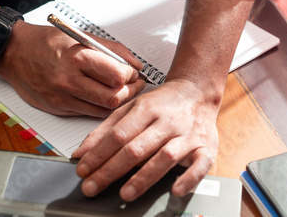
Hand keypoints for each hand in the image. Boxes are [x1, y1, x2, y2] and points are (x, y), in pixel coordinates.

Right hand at [0, 21, 145, 116]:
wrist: (15, 52)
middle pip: (114, 97)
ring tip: (121, 90)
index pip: (117, 75)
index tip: (134, 73)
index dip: (132, 76)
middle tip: (134, 85)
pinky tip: (103, 96)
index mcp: (77, 57)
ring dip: (118, 101)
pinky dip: (101, 107)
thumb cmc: (47, 42)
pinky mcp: (58, 108)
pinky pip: (89, 113)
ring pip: (103, 109)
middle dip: (130, 92)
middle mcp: (69, 80)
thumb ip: (113, 50)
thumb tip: (136, 64)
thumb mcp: (82, 36)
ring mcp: (62, 97)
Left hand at [72, 79, 218, 200]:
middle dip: (111, 170)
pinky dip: (189, 178)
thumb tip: (81, 152)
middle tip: (92, 187)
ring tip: (125, 194)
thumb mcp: (131, 108)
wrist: (197, 92)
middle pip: (136, 148)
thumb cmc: (162, 104)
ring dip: (144, 176)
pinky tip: (175, 190)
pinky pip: (200, 164)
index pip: (118, 135)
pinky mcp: (205, 147)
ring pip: (165, 156)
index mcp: (146, 110)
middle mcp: (166, 122)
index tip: (82, 171)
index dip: (98, 154)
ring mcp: (187, 135)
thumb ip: (106, 130)